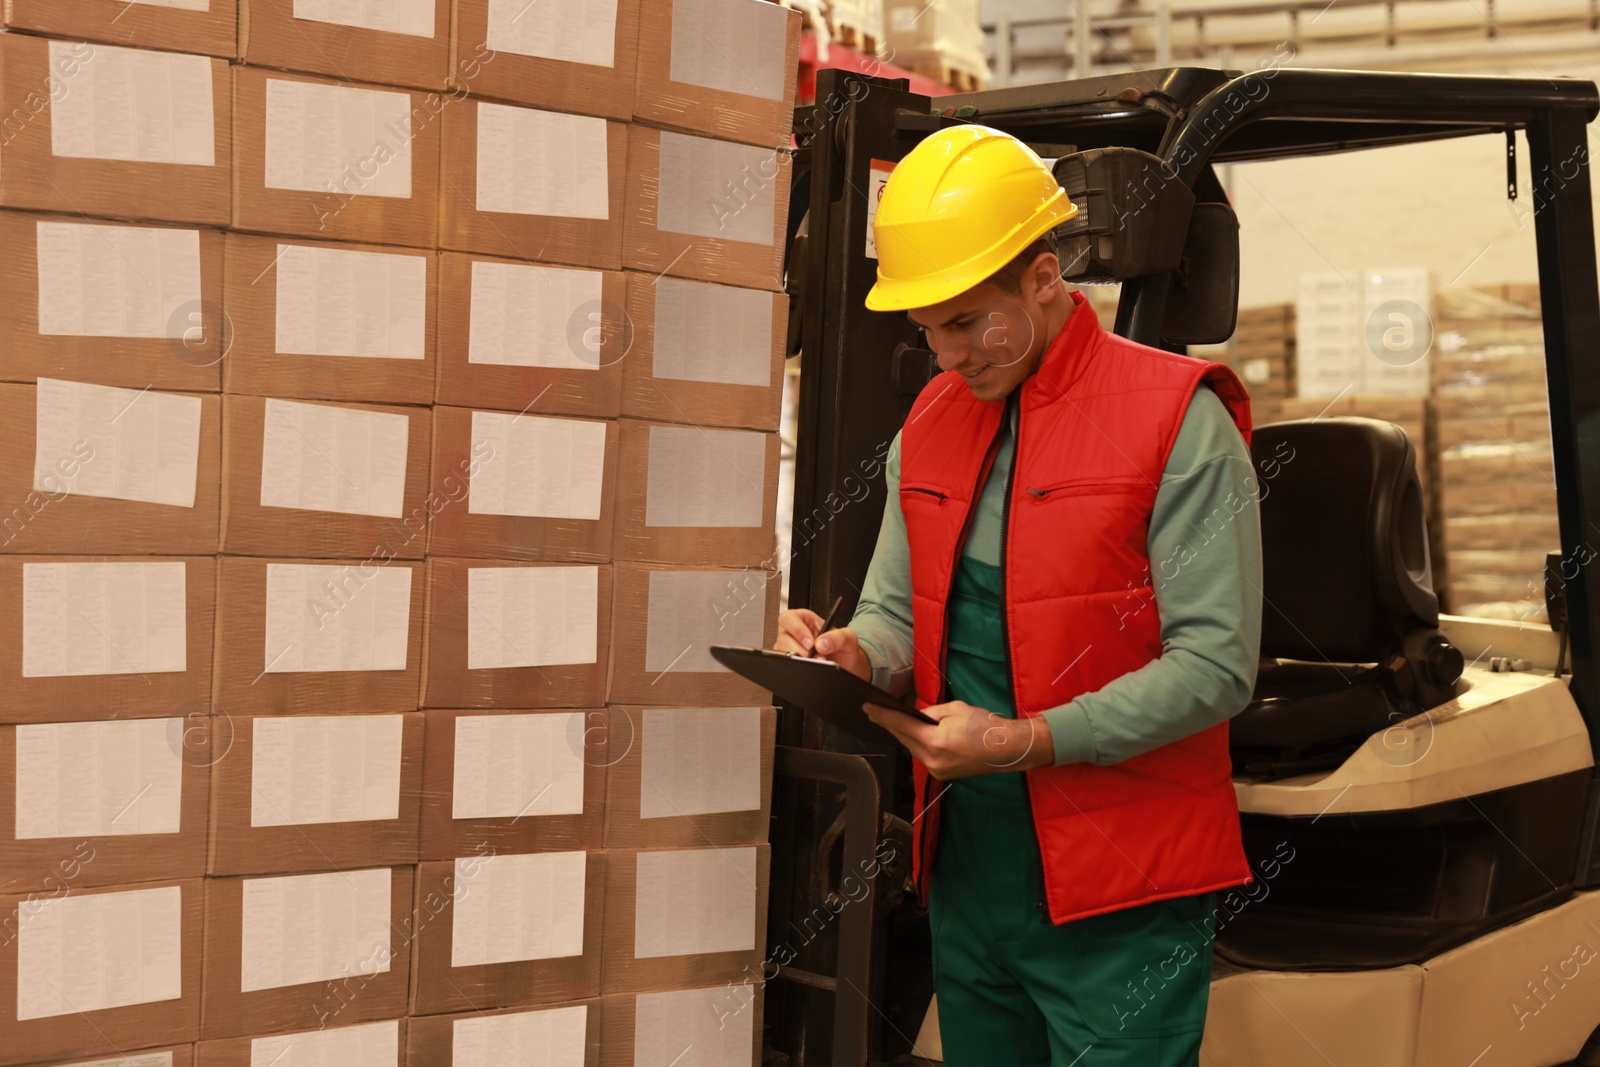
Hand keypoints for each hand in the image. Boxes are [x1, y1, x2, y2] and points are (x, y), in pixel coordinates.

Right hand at [775, 608, 871, 680]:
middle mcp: (795, 634)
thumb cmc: (844, 650)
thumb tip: (821, 643)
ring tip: (817, 663)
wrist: (847, 669)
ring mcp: (790, 649)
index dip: (797, 629)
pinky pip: (786, 666)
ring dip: (800, 660)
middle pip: (783, 638)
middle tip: (816, 657)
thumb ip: (838, 637)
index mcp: (805, 620)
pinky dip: (798, 669)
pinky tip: (810, 668)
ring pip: (783, 653)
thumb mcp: (848, 638)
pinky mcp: (791, 664)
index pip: (789, 618)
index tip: (810, 643)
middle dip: (800, 650)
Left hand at [864, 699, 1054, 779]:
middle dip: (889, 725)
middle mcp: (932, 760)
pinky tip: (911, 735)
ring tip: (890, 721)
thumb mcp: (955, 709)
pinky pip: (923, 756)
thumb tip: (916, 716)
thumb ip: (931, 713)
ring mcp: (937, 770)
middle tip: (873, 712)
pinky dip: (917, 744)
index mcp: (935, 741)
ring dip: (903, 735)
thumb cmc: (985, 726)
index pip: (902, 725)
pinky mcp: (943, 774)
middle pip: (904, 739)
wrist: (1008, 749)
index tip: (867, 708)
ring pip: (912, 749)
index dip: (882, 715)